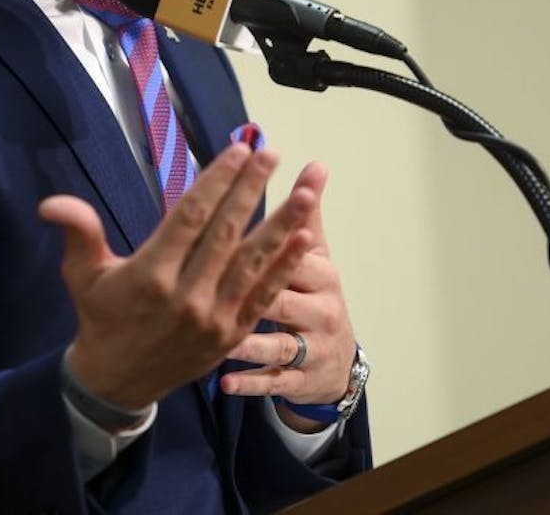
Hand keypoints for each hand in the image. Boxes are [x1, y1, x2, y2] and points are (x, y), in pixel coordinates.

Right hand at [37, 144, 323, 409]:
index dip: (216, 182)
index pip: (189, 219)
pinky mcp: (232, 334)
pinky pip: (264, 296)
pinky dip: (286, 267)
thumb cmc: (101, 317)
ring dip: (282, 226)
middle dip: (251, 191)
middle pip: (225, 234)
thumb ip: (78, 233)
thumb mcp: (82, 275)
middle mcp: (185, 296)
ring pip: (252, 263)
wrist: (117, 383)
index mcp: (149, 275)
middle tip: (273, 154)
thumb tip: (51, 202)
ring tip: (308, 193)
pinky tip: (307, 239)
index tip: (238, 150)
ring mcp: (213, 317)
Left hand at [219, 175, 357, 430]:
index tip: (234, 219)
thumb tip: (317, 164)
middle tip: (214, 277)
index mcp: (321, 274)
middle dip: (254, 286)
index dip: (269, 234)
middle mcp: (321, 310)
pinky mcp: (299, 380)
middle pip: (284, 294)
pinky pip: (275, 382)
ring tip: (220, 338)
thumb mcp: (315, 253)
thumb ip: (308, 210)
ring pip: (281, 344)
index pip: (292, 250)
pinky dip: (252, 384)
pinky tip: (225, 384)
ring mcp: (311, 348)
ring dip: (252, 342)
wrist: (335, 361)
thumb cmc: (314, 294)